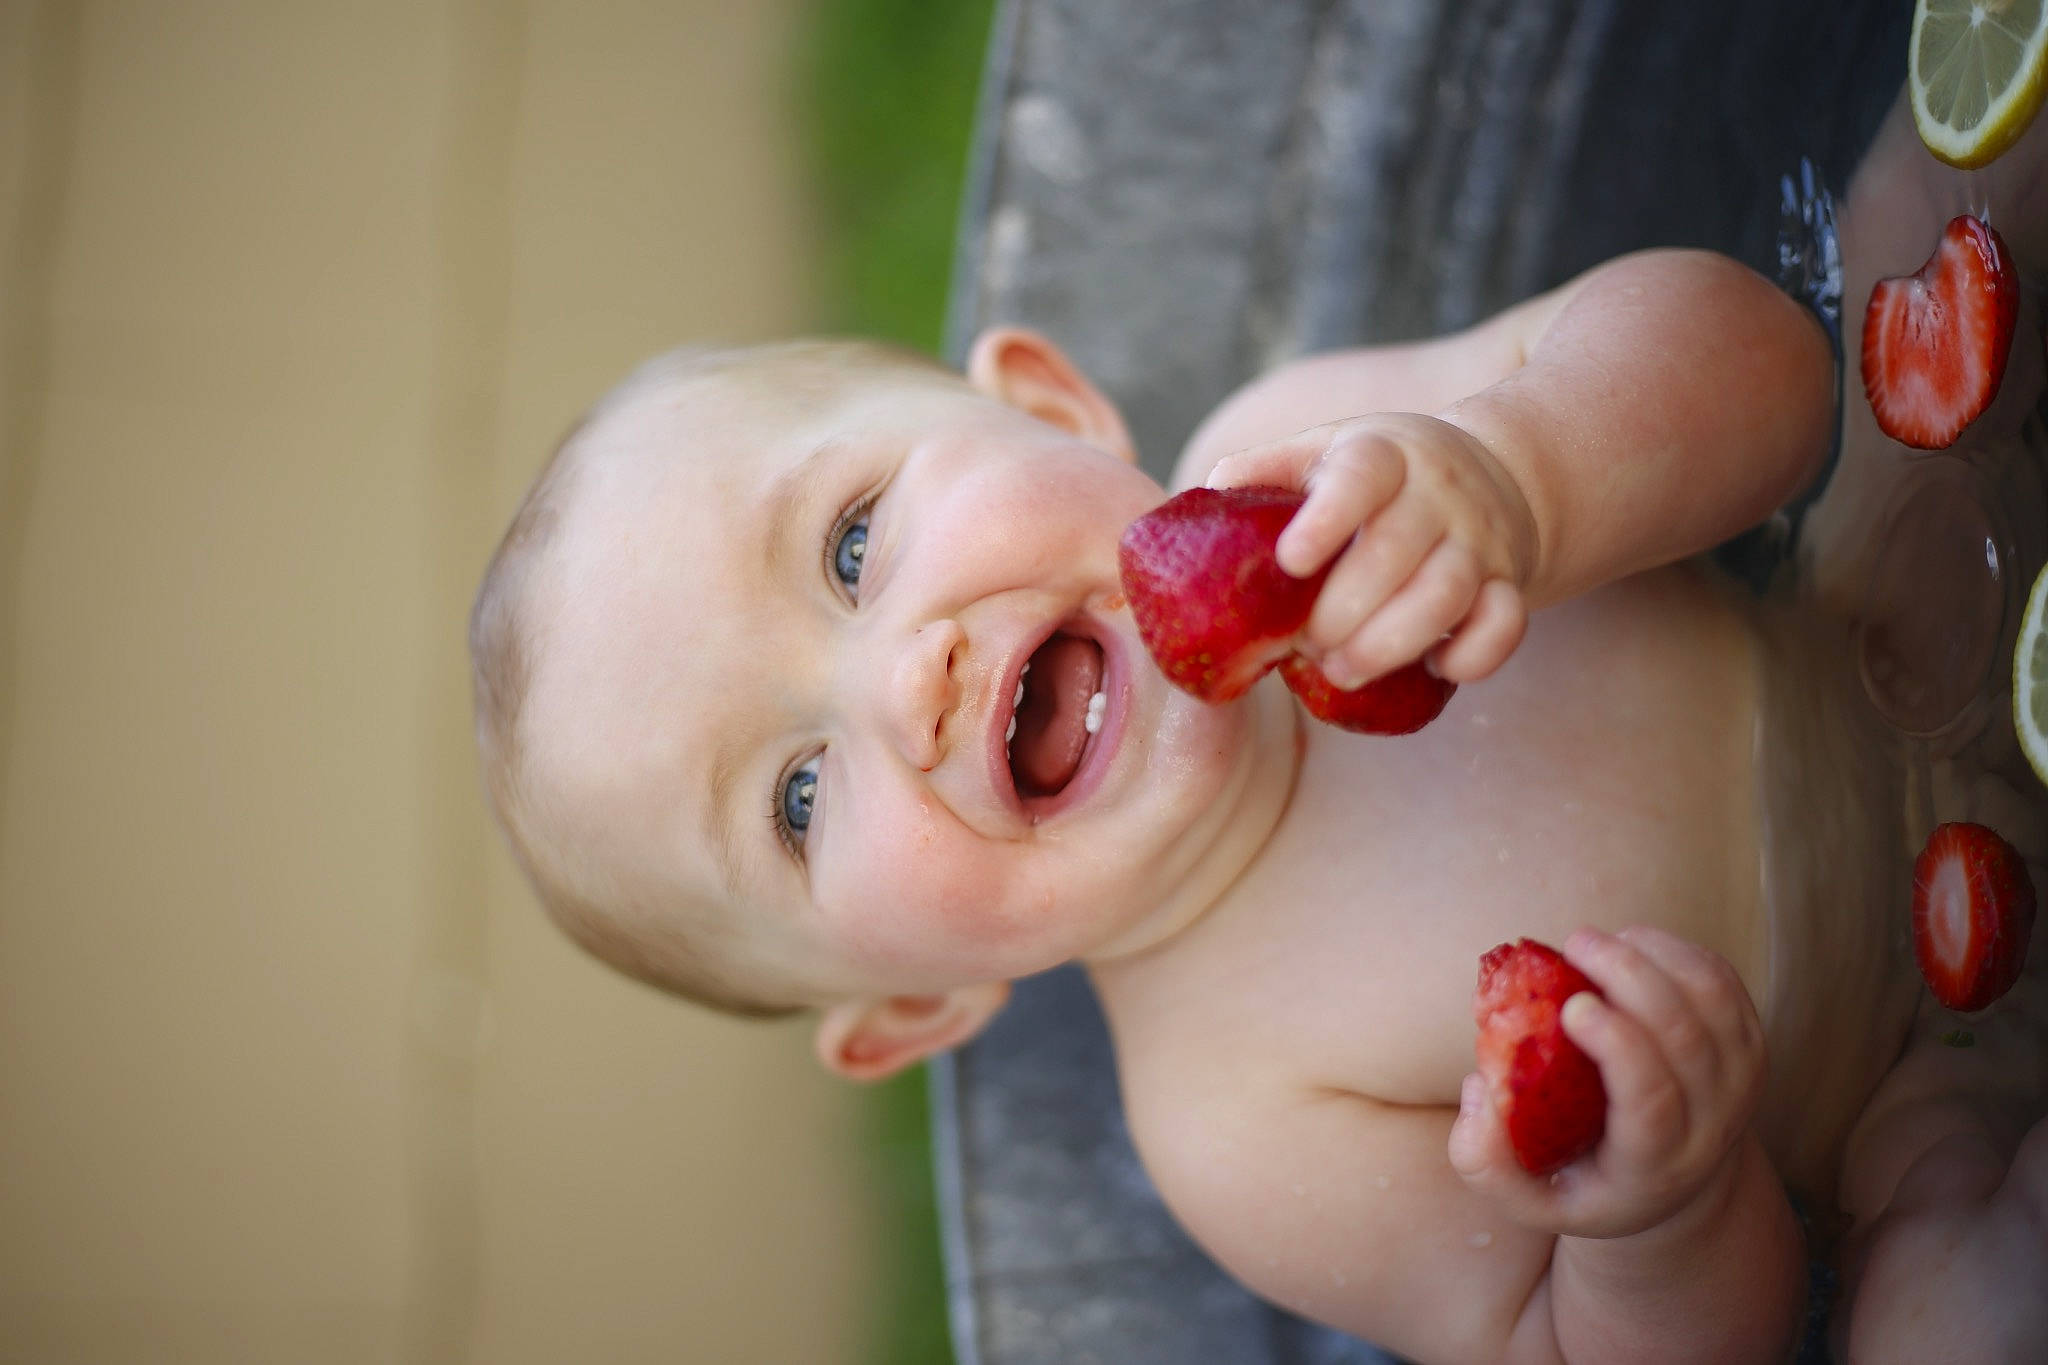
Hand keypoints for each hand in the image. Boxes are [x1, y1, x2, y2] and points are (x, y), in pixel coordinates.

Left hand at [1205, 412, 1534, 687]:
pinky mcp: (1509, 582)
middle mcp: (1437, 493)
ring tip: (1342, 673)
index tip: (1290, 560)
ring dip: (1390, 644)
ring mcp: (1479, 539)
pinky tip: (1432, 670)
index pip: (1362, 474)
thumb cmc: (1379, 476)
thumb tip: (1206, 494)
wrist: (1489, 475)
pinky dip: (1472, 657)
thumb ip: (1266, 470)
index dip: (1327, 518)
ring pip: (1448, 593)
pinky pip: (1505, 625)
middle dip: (1342, 612)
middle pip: (1396, 551)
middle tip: (1304, 647)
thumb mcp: (1325, 452)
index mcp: (1383, 453)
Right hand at [1447, 926, 1768, 1239]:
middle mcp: (1713, 1124)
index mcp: (1656, 1164)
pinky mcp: (1750, 1044)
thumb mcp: (1532, 1201)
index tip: (1573, 1005)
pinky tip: (1632, 946)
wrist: (1677, 1184)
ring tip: (1600, 943)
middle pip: (1685, 1037)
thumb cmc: (1591, 1183)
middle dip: (1630, 976)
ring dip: (1654, 956)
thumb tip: (1480, 1088)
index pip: (1654, 1101)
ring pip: (1712, 1000)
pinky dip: (1676, 952)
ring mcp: (1741, 1081)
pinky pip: (1723, 982)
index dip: (1619, 1046)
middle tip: (1575, 944)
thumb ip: (1486, 1161)